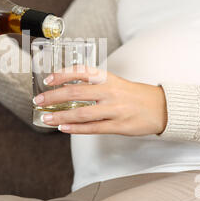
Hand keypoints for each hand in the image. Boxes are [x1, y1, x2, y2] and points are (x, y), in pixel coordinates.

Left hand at [33, 66, 167, 135]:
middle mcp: (110, 92)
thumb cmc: (133, 95)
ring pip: (82, 113)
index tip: (47, 79)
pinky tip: (63, 128)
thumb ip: (93, 85)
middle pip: (76, 93)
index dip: (62, 74)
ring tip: (46, 118)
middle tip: (39, 100)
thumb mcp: (114, 82)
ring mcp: (114, 110)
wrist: (161, 107)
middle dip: (54, 97)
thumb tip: (66, 89)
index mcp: (108, 78)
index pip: (81, 71)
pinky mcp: (118, 126)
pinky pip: (93, 128)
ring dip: (60, 116)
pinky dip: (75, 129)